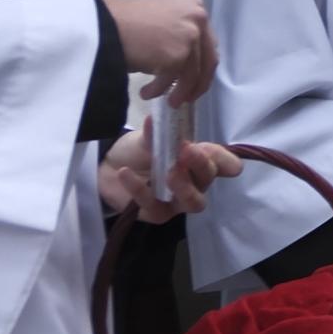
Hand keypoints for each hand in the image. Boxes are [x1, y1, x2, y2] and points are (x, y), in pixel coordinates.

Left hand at [101, 127, 238, 218]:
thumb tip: (154, 120)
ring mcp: (178, 200)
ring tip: (171, 173)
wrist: (107, 169)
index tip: (211, 150)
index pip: (223, 162)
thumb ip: (154, 133)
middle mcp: (194, 182)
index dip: (225, 159)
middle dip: (201, 164)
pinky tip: (125, 173)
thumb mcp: (145, 138)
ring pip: (194, 202)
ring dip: (185, 187)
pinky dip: (140, 189)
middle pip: (208, 178)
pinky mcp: (158, 213)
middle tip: (187, 152)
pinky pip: (155, 206)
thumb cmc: (136, 152)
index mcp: (197, 160)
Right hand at [107, 0, 214, 104]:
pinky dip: (159, 90)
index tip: (194, 80)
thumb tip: (185, 63)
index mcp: (195, 6)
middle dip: (196, 83)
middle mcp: (198, 18)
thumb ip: (179, 36)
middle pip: (208, 60)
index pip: (208, 43)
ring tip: (156, 96)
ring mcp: (190, 36)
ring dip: (176, 91)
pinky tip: (145, 92)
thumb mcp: (161, 22)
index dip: (202, 65)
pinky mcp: (178, 55)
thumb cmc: (123, 21)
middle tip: (184, 97)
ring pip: (192, 75)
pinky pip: (172, 81)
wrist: (102, 24)